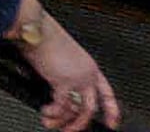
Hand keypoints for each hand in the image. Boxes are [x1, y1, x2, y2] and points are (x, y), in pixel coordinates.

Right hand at [20, 9, 114, 131]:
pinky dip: (53, 112)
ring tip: (52, 123)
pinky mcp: (64, 81)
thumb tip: (52, 87)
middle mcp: (87, 73)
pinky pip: (62, 106)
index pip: (107, 92)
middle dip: (81, 123)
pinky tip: (46, 112)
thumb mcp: (59, 58)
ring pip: (79, 110)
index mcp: (89, 66)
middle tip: (70, 131)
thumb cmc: (43, 36)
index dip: (111, 110)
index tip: (113, 123)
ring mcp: (78, 78)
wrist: (36, 28)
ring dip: (65, 122)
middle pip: (92, 107)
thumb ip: (61, 73)